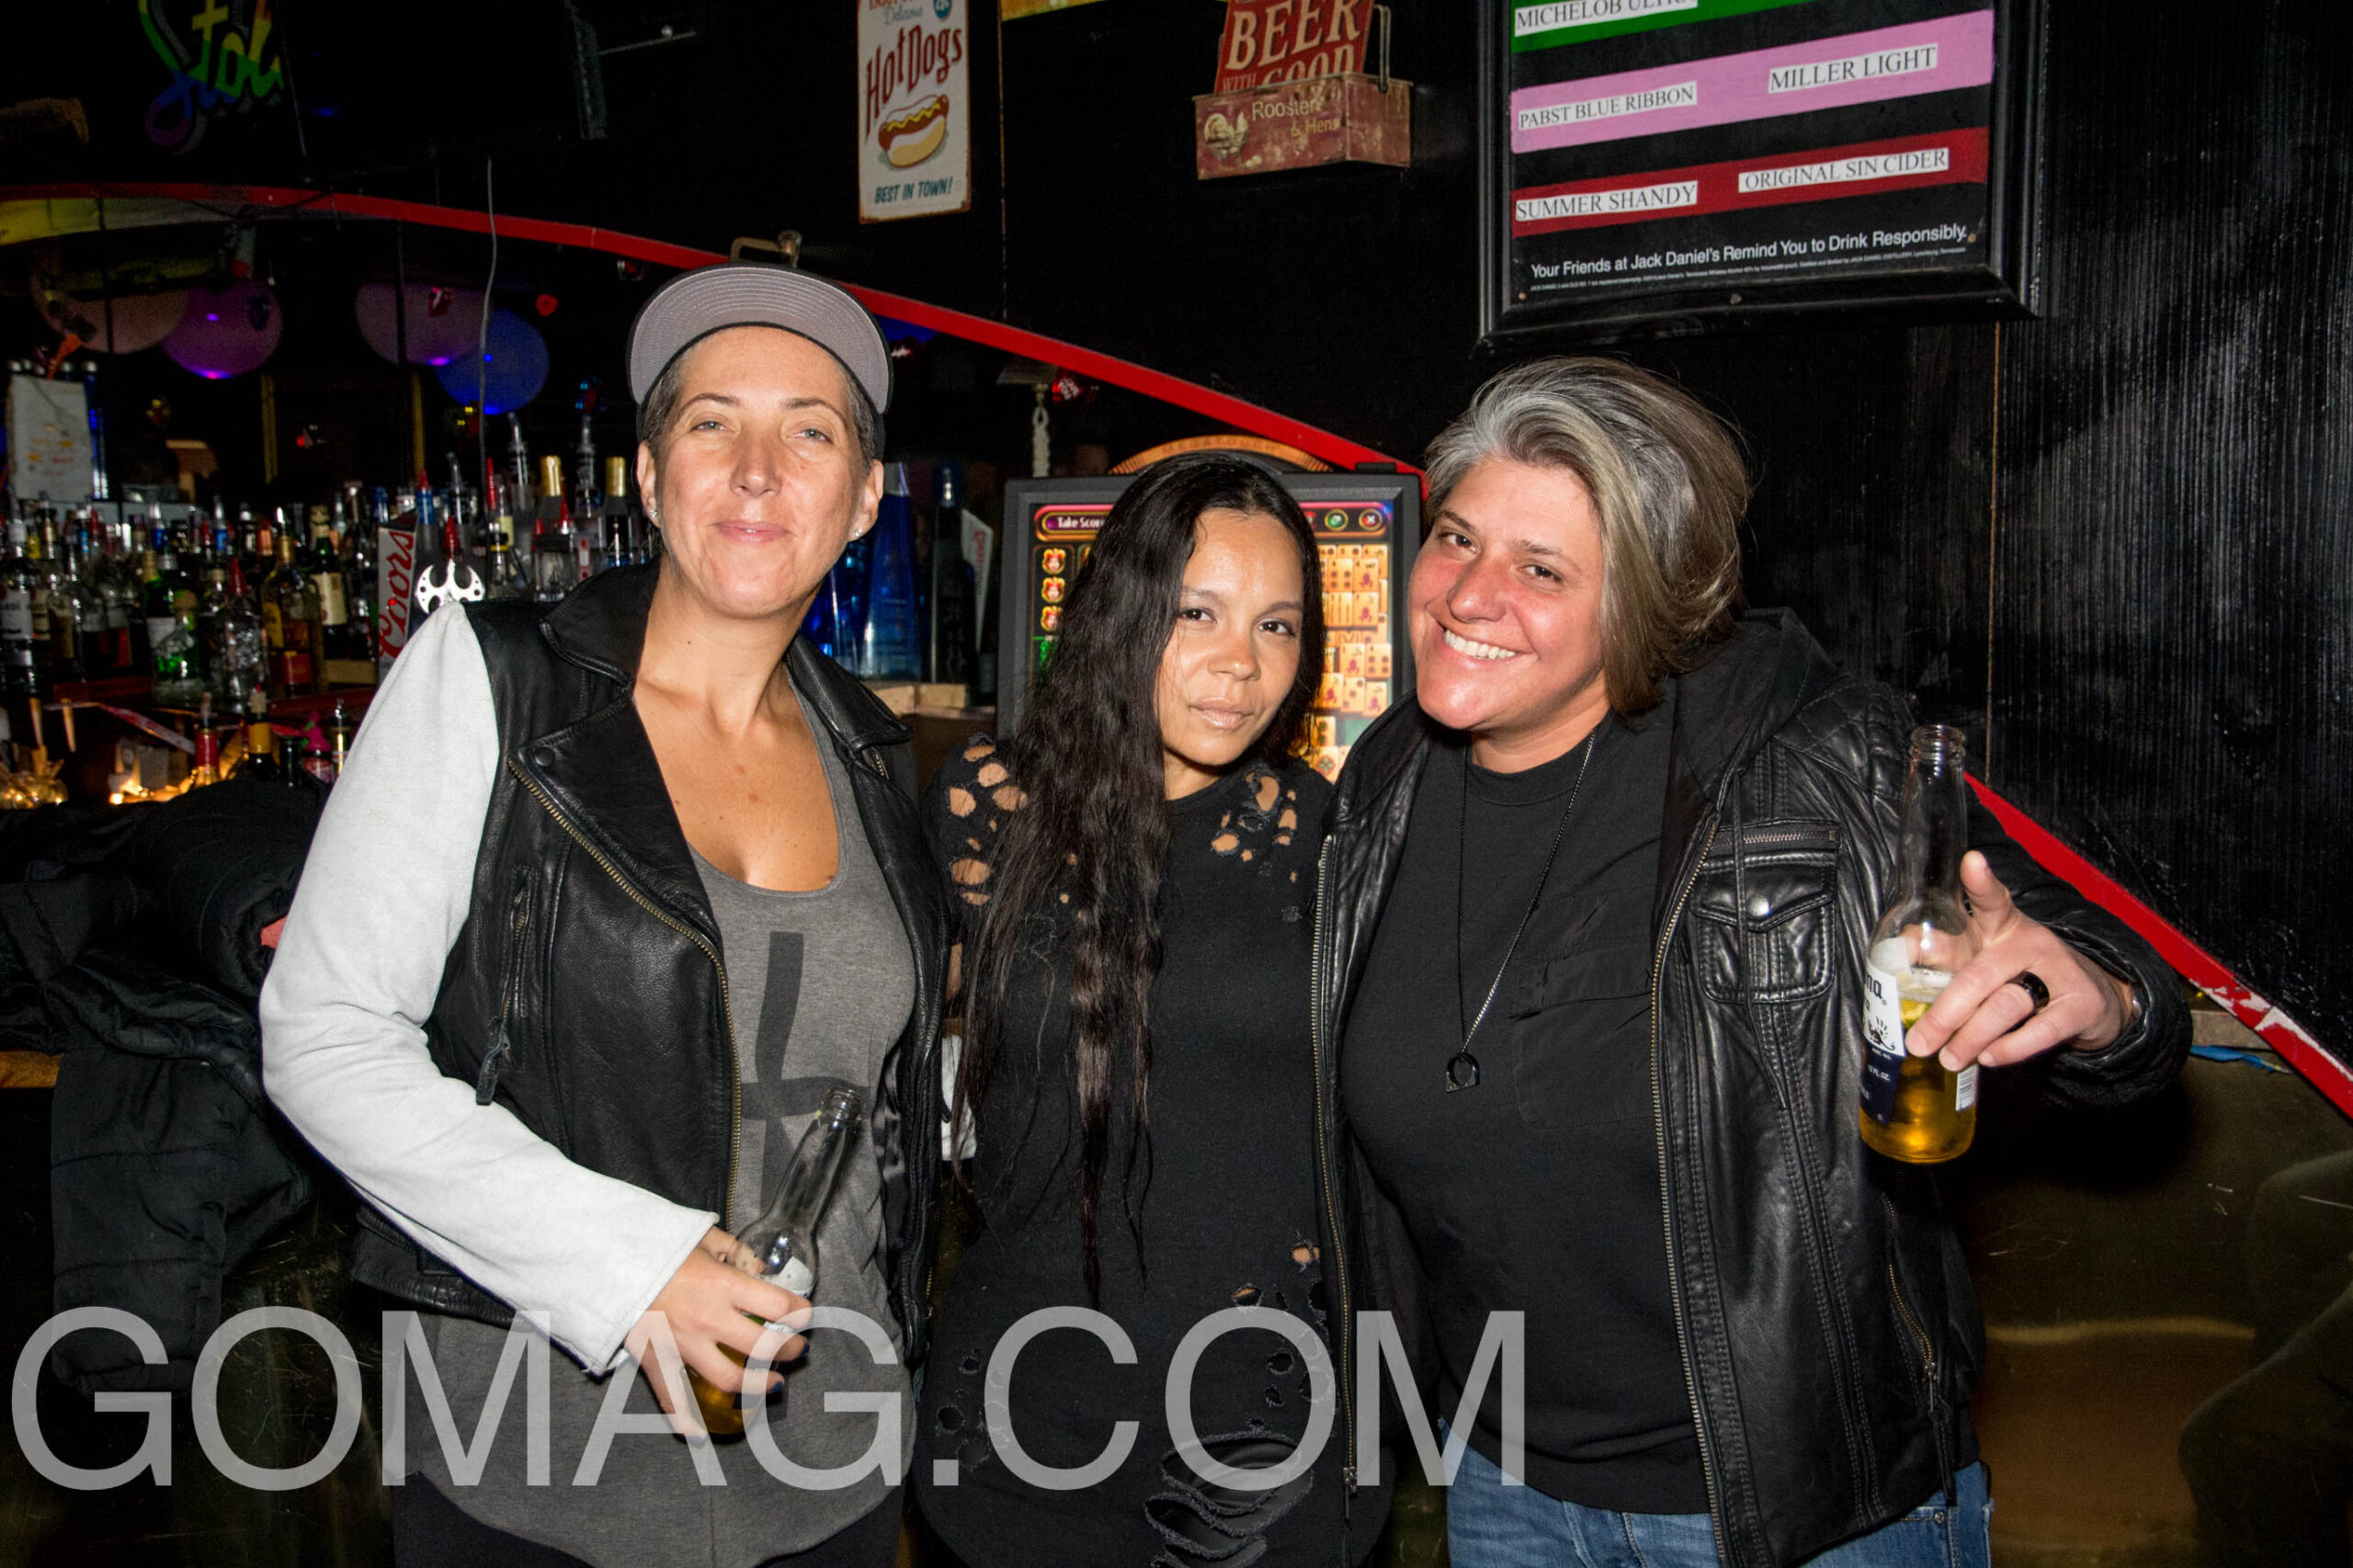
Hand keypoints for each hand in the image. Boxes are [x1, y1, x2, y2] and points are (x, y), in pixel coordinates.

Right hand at [624, 1228, 809, 1433]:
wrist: (605, 1261)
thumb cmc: (656, 1246)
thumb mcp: (703, 1237)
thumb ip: (735, 1252)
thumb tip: (760, 1267)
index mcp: (723, 1286)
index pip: (778, 1307)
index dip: (800, 1312)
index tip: (804, 1315)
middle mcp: (708, 1319)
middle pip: (763, 1348)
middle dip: (788, 1352)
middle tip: (796, 1350)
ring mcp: (683, 1345)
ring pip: (729, 1380)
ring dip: (757, 1386)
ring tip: (772, 1384)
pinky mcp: (657, 1360)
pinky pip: (673, 1398)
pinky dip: (685, 1419)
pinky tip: (699, 1432)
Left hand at [1903, 852, 2136, 1072]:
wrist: (2092, 997)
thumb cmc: (2023, 975)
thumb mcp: (1987, 959)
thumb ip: (1949, 966)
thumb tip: (1896, 990)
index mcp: (2003, 926)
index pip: (1990, 899)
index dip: (1981, 882)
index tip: (1971, 862)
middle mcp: (2028, 942)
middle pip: (1979, 974)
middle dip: (1943, 1012)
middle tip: (1918, 1042)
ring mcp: (2057, 971)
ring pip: (2005, 1004)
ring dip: (1970, 1037)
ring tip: (1949, 1058)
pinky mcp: (2079, 1004)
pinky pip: (2040, 1030)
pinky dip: (2010, 1048)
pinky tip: (1990, 1057)